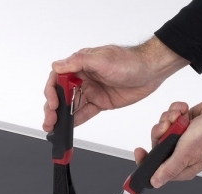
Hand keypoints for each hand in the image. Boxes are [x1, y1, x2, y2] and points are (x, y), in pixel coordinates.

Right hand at [43, 36, 187, 131]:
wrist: (151, 71)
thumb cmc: (130, 60)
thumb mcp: (102, 59)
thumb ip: (79, 62)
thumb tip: (57, 65)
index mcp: (80, 65)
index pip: (57, 78)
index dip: (52, 92)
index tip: (53, 104)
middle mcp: (83, 78)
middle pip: (61, 95)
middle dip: (53, 108)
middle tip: (50, 121)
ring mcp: (92, 91)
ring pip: (71, 106)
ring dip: (61, 117)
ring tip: (53, 127)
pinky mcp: (101, 102)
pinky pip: (84, 113)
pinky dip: (75, 121)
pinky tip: (67, 127)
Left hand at [134, 96, 201, 186]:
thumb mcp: (185, 155)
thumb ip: (168, 169)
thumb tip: (155, 182)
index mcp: (180, 166)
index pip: (156, 168)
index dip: (145, 160)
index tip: (140, 151)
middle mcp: (180, 153)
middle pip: (156, 143)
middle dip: (160, 131)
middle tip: (168, 127)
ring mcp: (181, 137)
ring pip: (162, 127)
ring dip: (168, 119)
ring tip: (179, 118)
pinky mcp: (183, 123)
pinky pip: (170, 116)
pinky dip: (175, 111)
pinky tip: (184, 111)